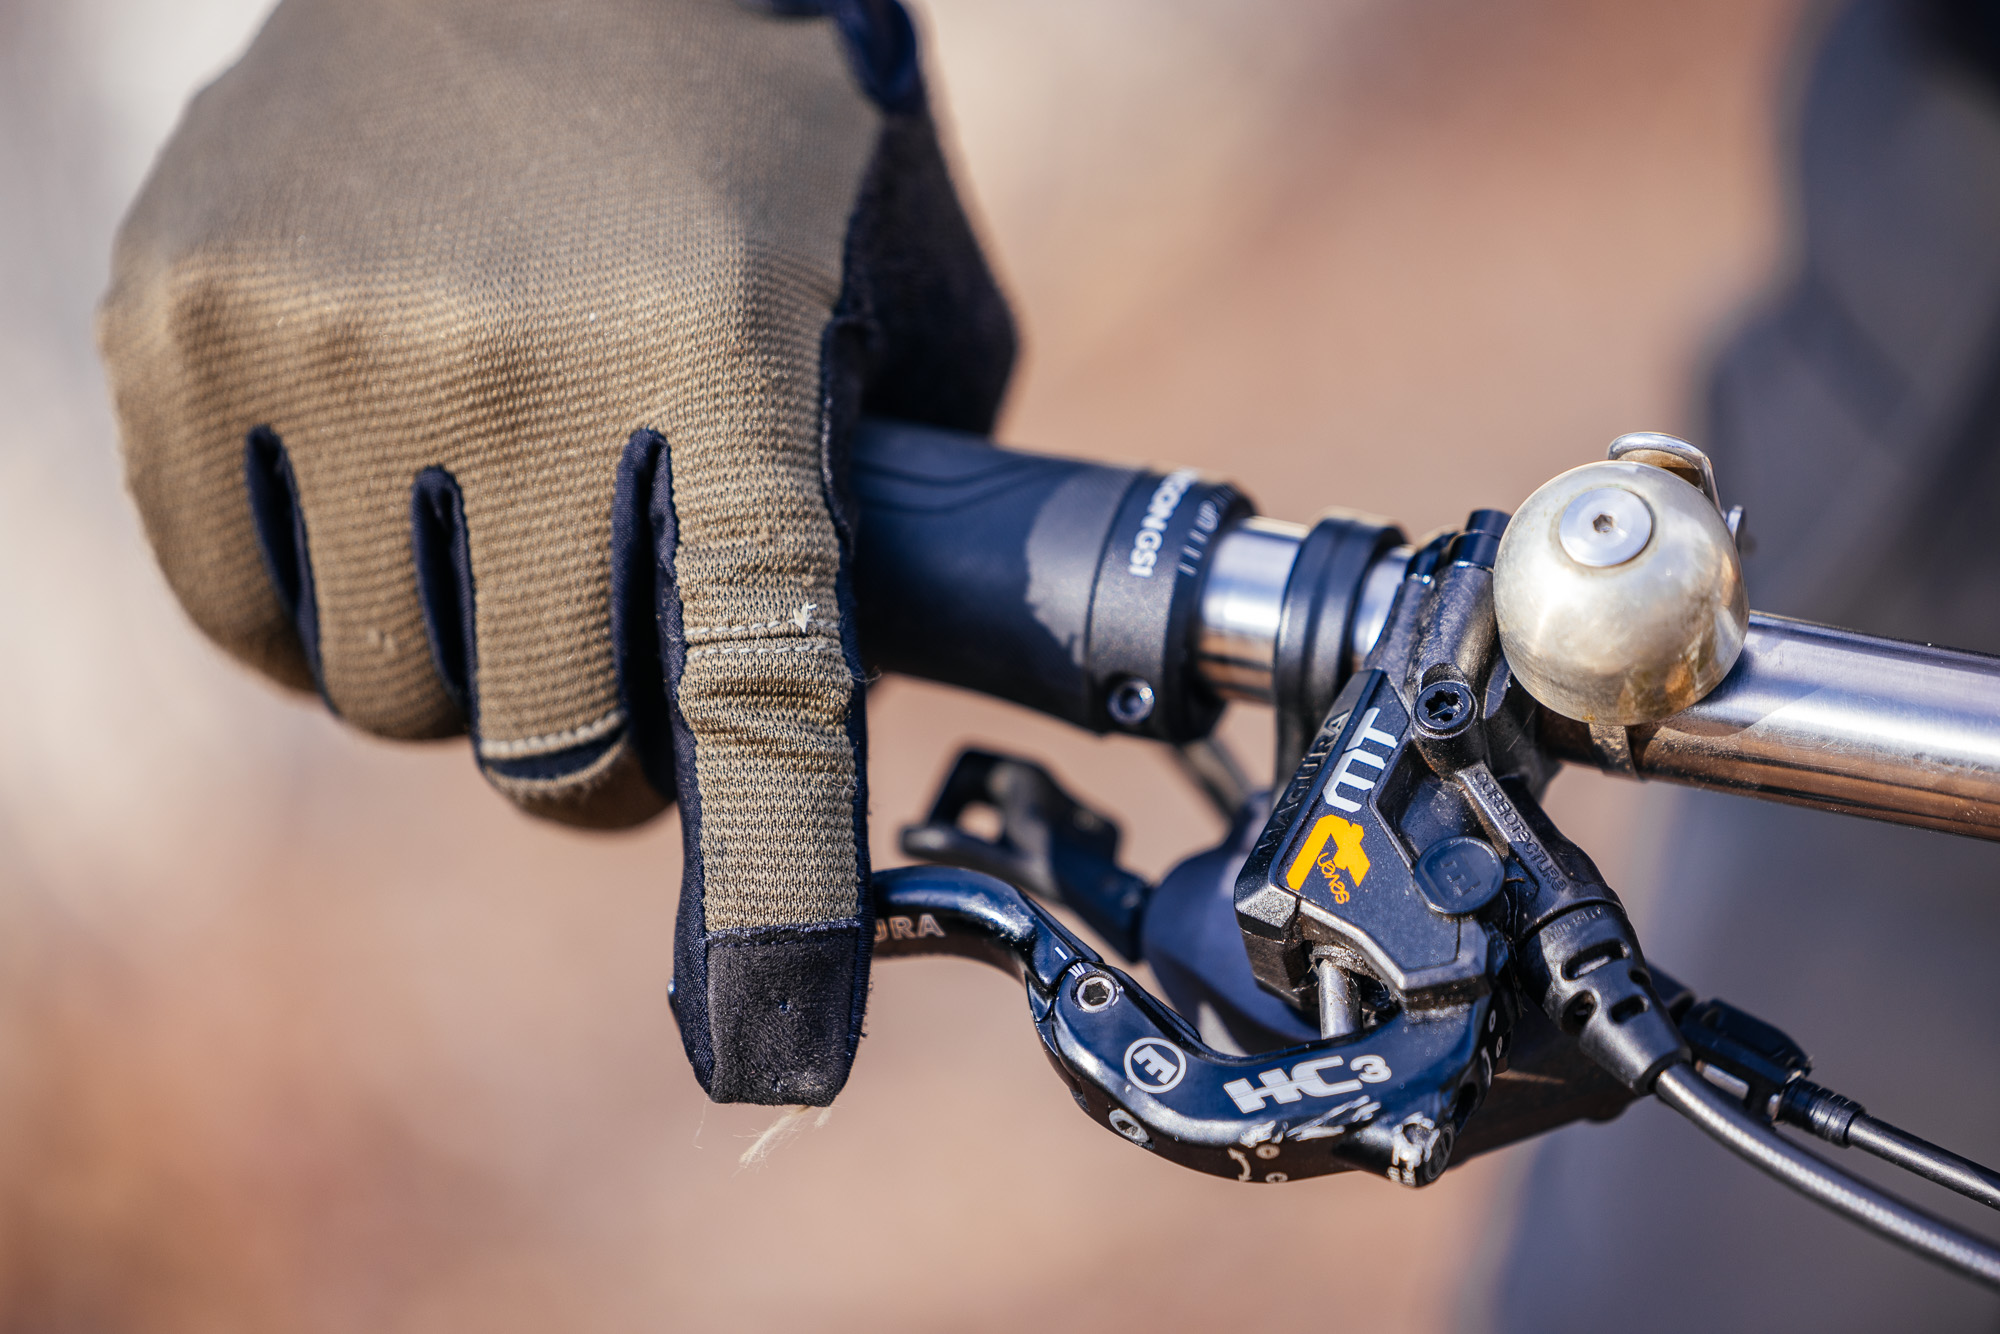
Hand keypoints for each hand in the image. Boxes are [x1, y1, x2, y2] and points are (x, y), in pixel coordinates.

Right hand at [99, 0, 1013, 1103]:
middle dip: (610, 758)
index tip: (772, 1043)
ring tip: (517, 548)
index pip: (756, 683)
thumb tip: (868, 699)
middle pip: (552, 745)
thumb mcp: (906, 294)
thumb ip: (912, 503)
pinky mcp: (177, 320)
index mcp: (728, 351)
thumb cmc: (764, 124)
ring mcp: (317, 338)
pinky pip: (243, 611)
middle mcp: (510, 355)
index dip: (771, 888)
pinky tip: (396, 510)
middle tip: (631, 679)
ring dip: (474, 677)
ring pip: (398, 700)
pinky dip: (328, 612)